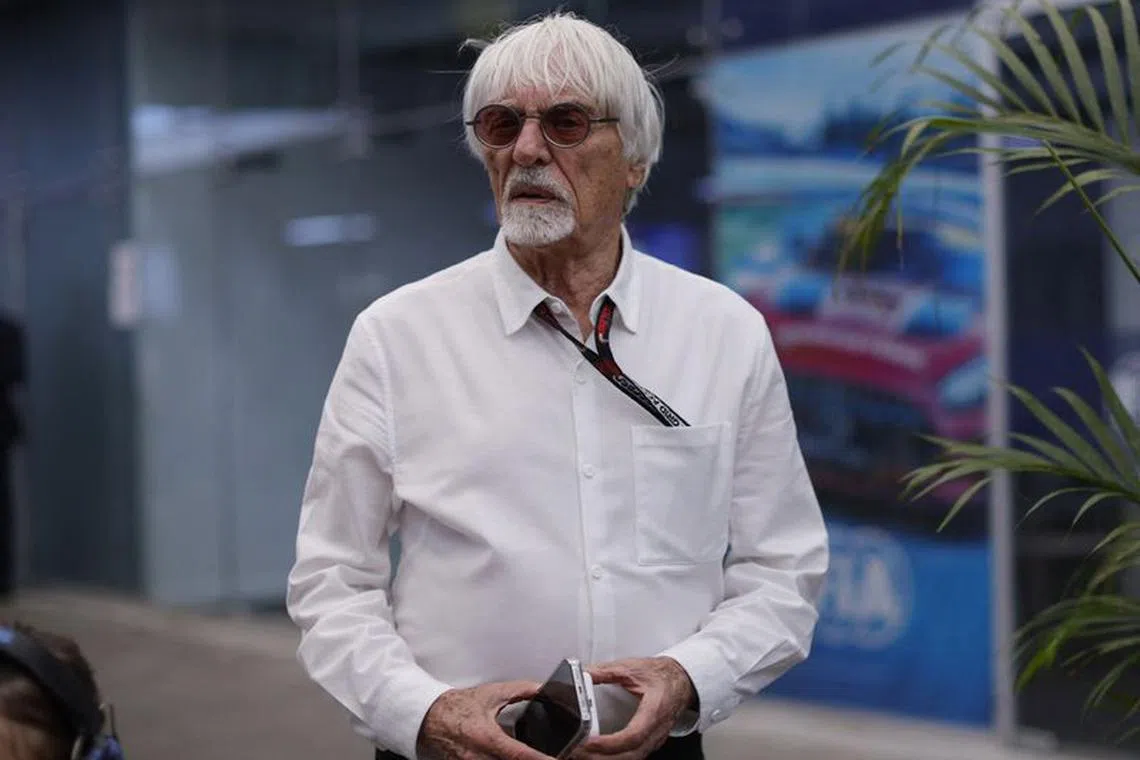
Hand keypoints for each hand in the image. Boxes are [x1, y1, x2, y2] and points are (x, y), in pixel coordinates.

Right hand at [417, 680, 551, 759]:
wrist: (431, 718)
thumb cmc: (457, 707)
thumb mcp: (492, 694)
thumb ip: (520, 691)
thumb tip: (542, 689)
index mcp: (487, 737)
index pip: (520, 754)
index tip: (556, 759)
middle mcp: (479, 757)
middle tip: (551, 755)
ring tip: (534, 754)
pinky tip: (513, 757)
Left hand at [575, 657, 695, 759]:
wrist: (680, 680)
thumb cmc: (660, 675)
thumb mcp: (631, 668)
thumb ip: (605, 671)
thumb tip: (583, 673)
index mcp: (654, 709)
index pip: (633, 735)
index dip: (610, 743)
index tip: (589, 742)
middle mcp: (657, 729)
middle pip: (630, 754)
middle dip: (601, 757)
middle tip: (577, 751)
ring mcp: (655, 739)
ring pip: (632, 759)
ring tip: (583, 754)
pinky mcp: (650, 742)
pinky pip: (633, 756)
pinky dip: (614, 758)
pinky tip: (599, 754)